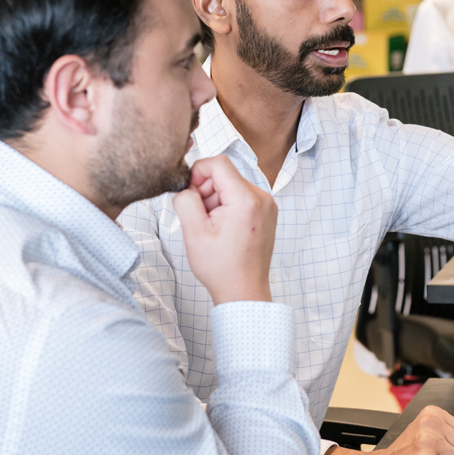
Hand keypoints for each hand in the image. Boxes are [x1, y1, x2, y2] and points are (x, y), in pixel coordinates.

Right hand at [172, 155, 277, 304]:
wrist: (244, 291)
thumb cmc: (221, 267)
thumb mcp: (194, 232)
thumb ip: (186, 200)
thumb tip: (186, 185)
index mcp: (246, 199)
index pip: (218, 163)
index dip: (197, 173)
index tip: (190, 194)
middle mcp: (262, 198)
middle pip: (225, 174)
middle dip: (206, 190)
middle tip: (200, 218)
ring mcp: (267, 205)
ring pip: (232, 185)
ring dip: (216, 200)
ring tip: (213, 227)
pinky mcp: (267, 213)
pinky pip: (241, 196)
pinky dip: (227, 206)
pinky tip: (223, 228)